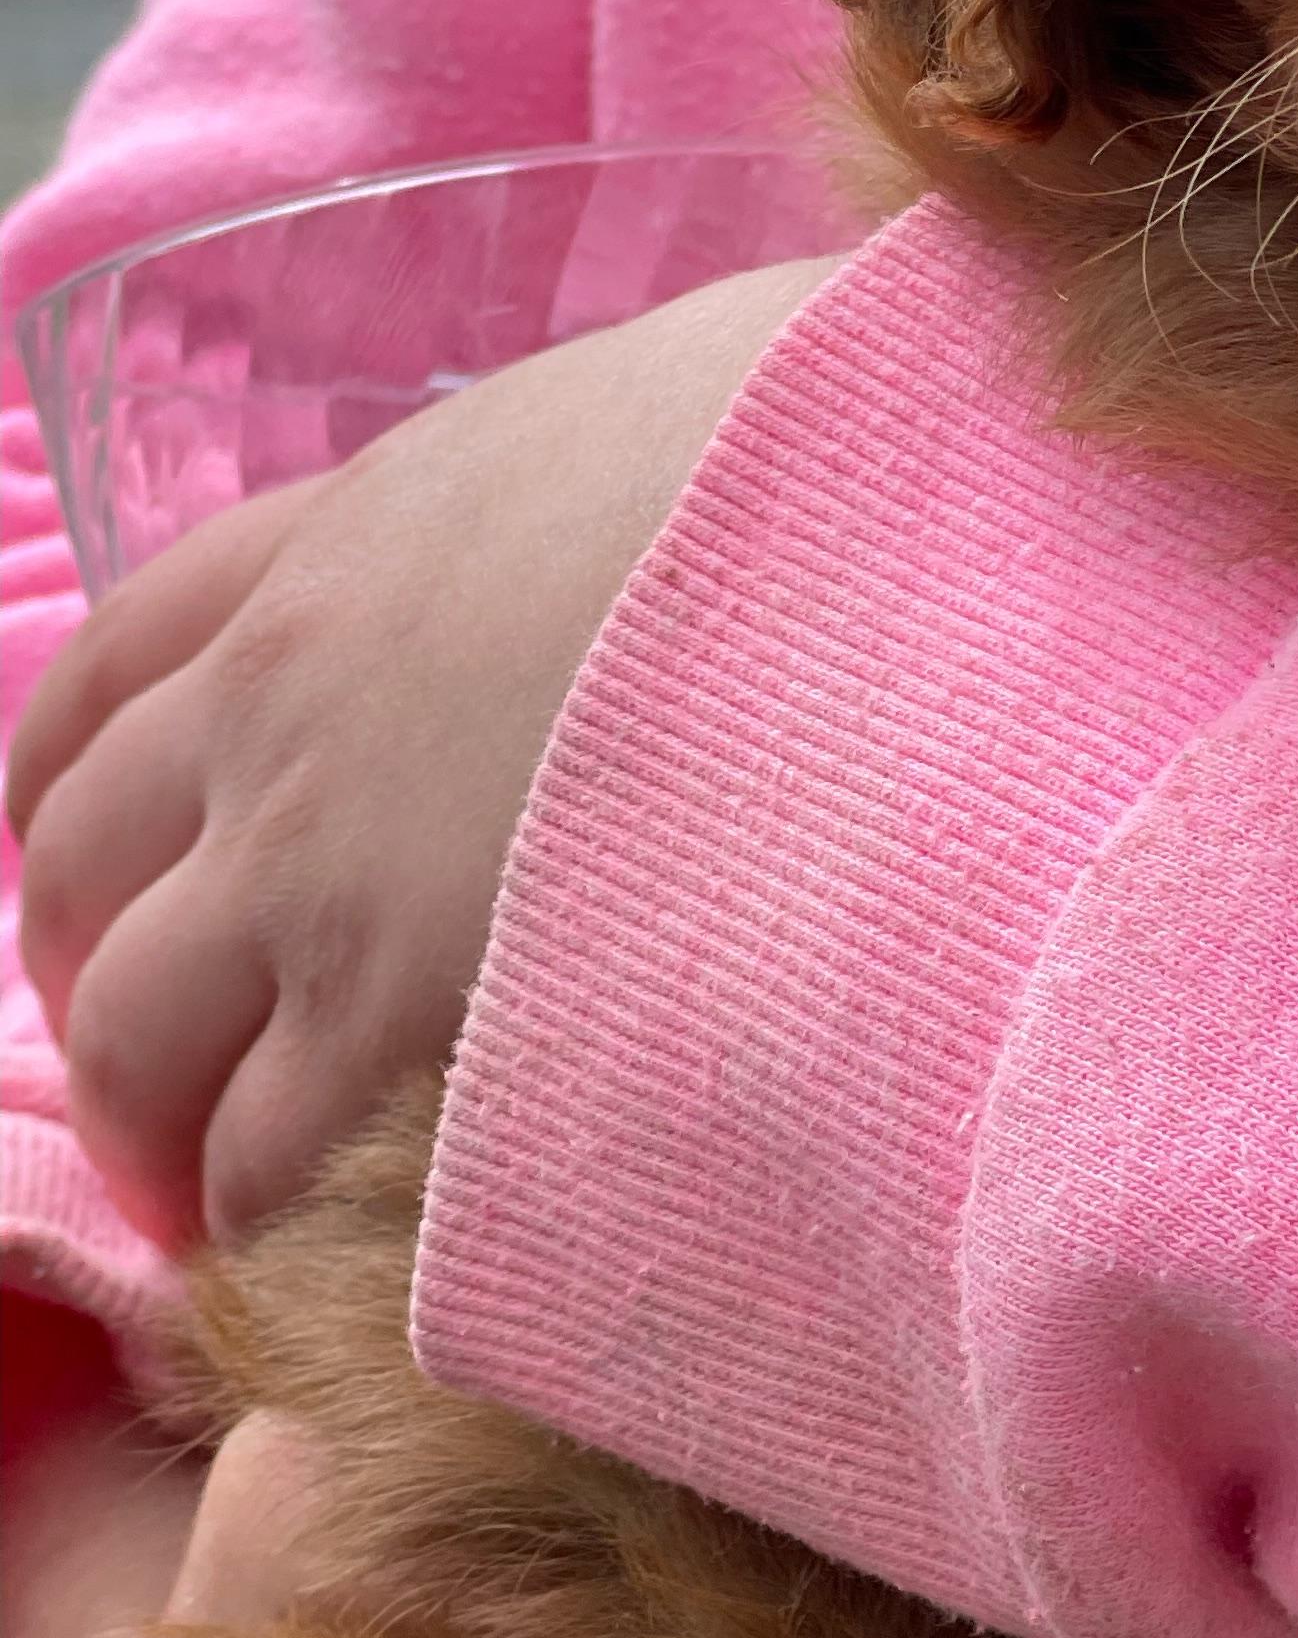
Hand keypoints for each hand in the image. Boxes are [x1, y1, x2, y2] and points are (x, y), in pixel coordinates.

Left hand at [8, 257, 837, 1247]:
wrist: (877, 537)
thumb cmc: (818, 446)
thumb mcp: (656, 396)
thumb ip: (593, 478)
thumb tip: (679, 493)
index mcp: (336, 537)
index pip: (117, 664)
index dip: (79, 777)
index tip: (112, 859)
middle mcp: (279, 699)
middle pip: (78, 861)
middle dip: (95, 966)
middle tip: (164, 1051)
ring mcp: (317, 860)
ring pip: (130, 1026)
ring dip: (153, 1114)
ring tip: (215, 1190)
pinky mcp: (397, 1000)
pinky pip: (266, 1140)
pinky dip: (266, 1205)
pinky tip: (316, 1242)